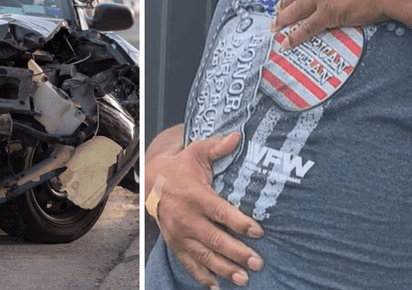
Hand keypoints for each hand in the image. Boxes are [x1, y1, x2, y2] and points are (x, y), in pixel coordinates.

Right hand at [147, 130, 264, 288]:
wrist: (152, 182)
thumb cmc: (181, 167)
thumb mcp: (196, 152)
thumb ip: (217, 147)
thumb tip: (238, 136)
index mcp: (196, 196)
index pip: (221, 212)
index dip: (240, 223)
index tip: (258, 232)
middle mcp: (187, 218)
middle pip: (215, 239)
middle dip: (237, 253)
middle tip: (258, 262)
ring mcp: (179, 234)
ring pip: (203, 256)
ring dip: (224, 269)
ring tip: (244, 279)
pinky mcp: (175, 244)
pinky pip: (188, 264)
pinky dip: (201, 277)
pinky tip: (216, 287)